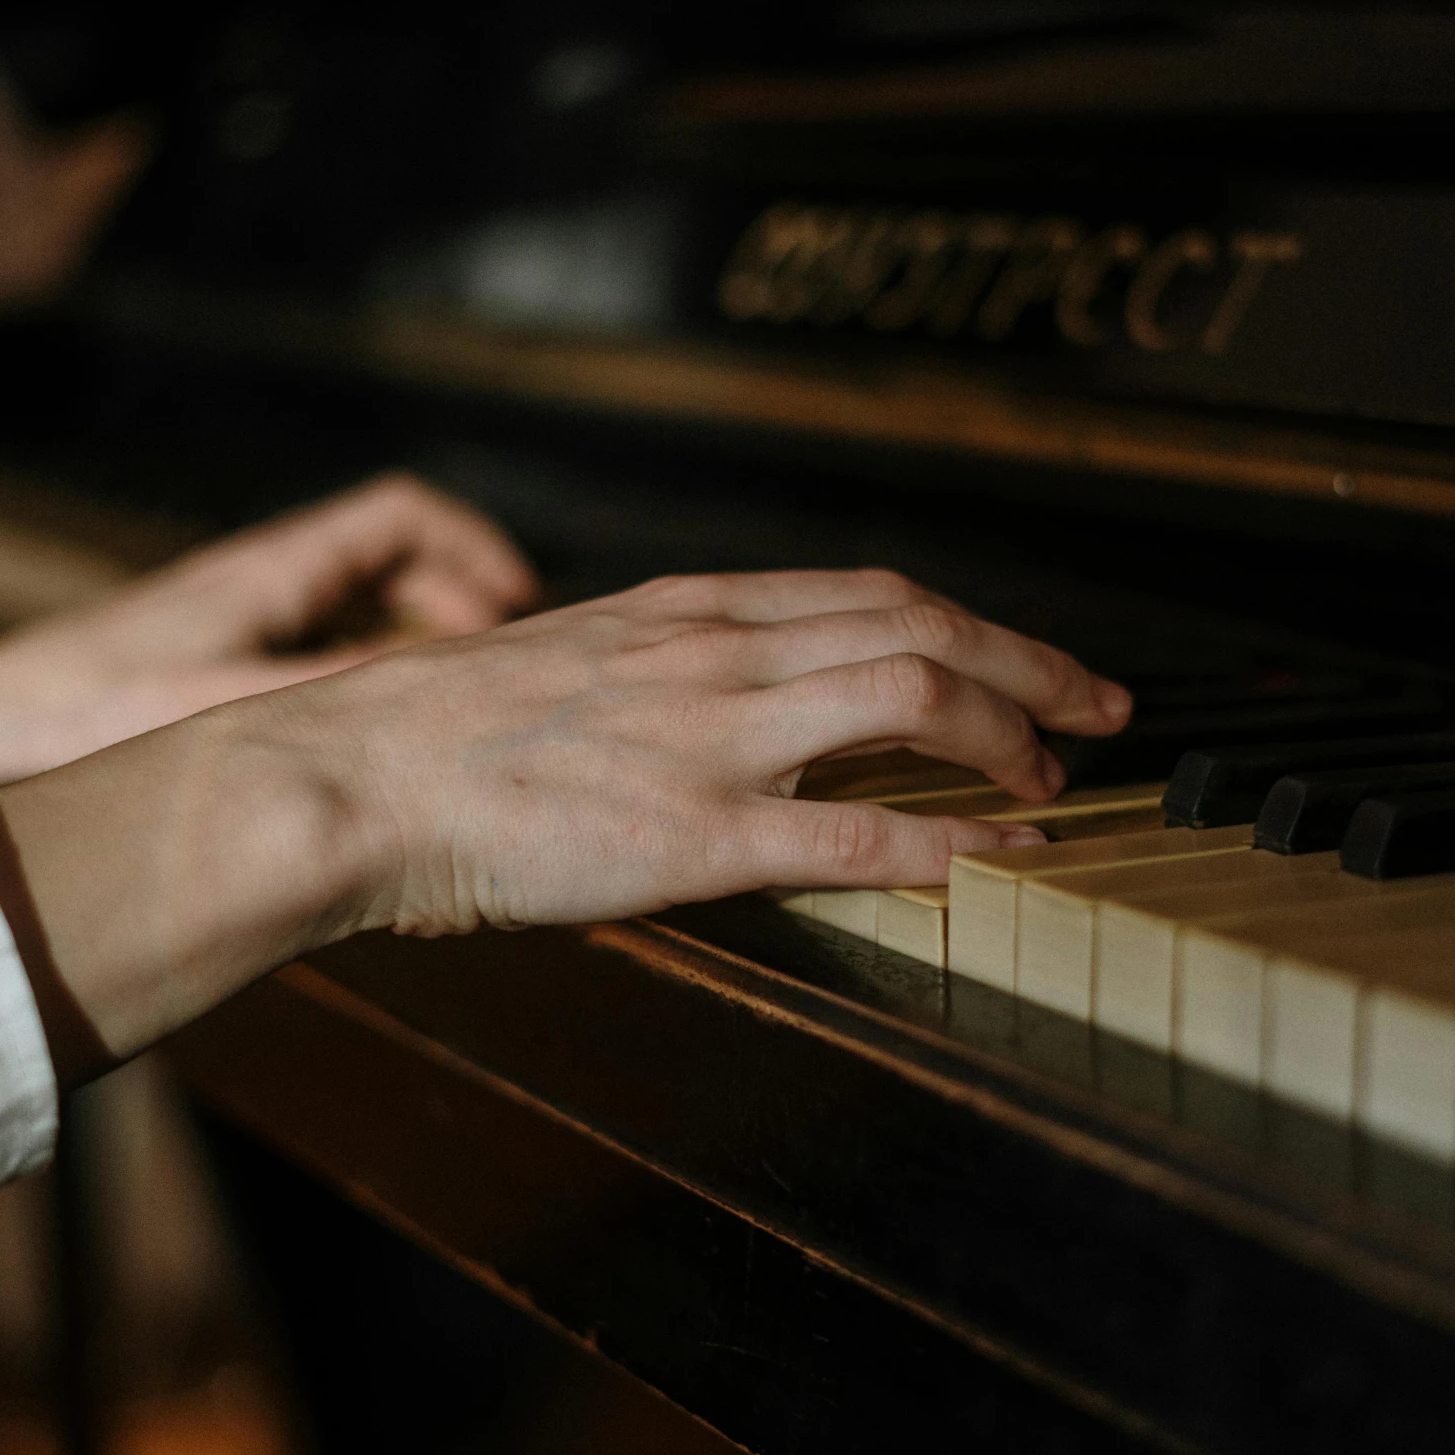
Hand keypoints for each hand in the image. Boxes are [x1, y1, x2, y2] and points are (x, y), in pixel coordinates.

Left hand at [0, 473, 540, 782]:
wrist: (5, 719)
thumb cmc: (98, 706)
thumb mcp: (241, 701)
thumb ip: (349, 688)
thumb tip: (451, 685)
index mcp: (280, 568)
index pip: (403, 515)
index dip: (474, 548)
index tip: (521, 605)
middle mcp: (272, 583)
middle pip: (397, 562)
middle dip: (462, 602)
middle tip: (507, 668)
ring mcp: (250, 623)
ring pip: (365, 611)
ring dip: (421, 645)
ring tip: (463, 707)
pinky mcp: (229, 666)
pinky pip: (330, 656)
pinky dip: (375, 680)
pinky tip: (387, 742)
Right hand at [0, 564, 1130, 1084]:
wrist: (352, 774)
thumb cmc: (443, 731)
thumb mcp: (574, 660)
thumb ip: (669, 669)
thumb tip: (744, 697)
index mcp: (690, 610)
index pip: (874, 594)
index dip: (977, 627)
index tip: (1033, 661)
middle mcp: (719, 651)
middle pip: (923, 628)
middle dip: (1032, 666)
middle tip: (1102, 707)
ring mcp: (713, 736)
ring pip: (913, 702)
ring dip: (1008, 741)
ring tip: (1058, 780)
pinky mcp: (694, 831)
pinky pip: (858, 832)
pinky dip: (945, 844)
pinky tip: (995, 860)